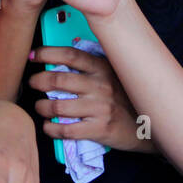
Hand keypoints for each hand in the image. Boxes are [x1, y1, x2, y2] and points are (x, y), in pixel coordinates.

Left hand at [29, 46, 152, 152]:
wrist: (149, 126)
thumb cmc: (126, 98)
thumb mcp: (114, 75)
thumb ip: (92, 67)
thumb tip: (61, 60)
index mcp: (103, 68)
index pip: (70, 55)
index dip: (47, 53)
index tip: (33, 55)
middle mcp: (100, 85)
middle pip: (58, 80)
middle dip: (38, 80)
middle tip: (32, 83)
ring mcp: (100, 108)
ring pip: (58, 106)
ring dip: (42, 107)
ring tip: (40, 107)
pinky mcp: (99, 129)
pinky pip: (66, 129)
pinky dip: (51, 128)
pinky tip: (49, 126)